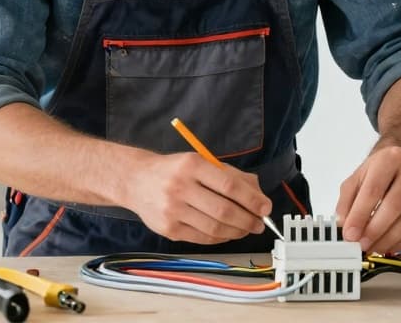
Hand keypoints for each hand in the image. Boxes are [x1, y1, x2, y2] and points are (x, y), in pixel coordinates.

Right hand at [123, 152, 270, 243]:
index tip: (265, 208)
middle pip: (223, 210)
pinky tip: (227, 233)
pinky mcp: (168, 229)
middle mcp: (180, 187)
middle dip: (247, 220)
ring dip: (236, 231)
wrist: (135, 180)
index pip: (229, 185)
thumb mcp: (199, 162)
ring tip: (246, 229)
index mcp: (192, 165)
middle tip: (259, 223)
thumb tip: (258, 196)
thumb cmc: (173, 170)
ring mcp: (172, 210)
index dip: (252, 199)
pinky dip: (220, 238)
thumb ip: (229, 175)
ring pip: (214, 227)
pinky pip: (202, 238)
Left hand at [335, 142, 400, 254]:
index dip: (360, 215)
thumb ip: (346, 202)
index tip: (351, 234)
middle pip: (394, 206)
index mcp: (390, 158)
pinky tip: (391, 245)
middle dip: (375, 230)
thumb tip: (344, 226)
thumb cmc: (378, 173)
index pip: (374, 190)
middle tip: (362, 244)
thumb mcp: (356, 180)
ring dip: (389, 240)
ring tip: (374, 247)